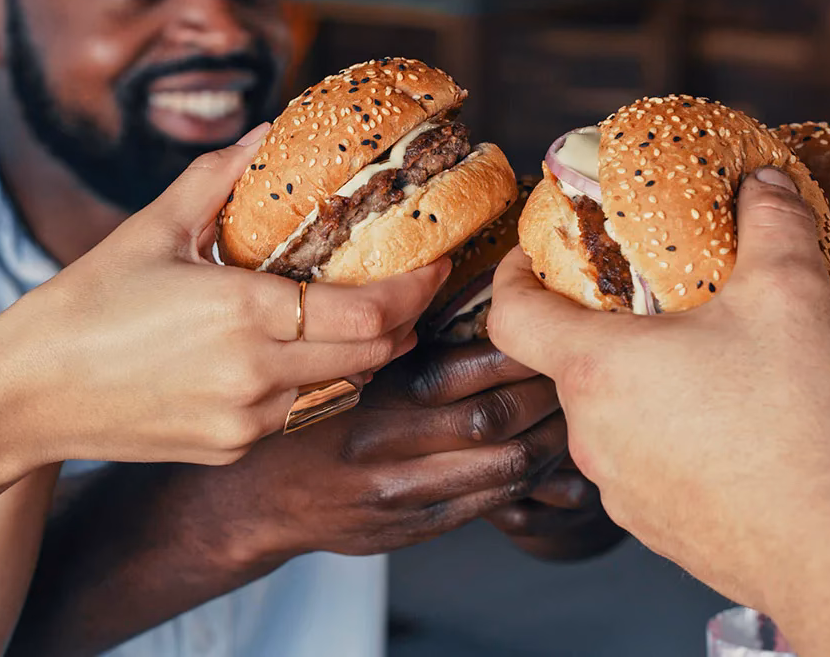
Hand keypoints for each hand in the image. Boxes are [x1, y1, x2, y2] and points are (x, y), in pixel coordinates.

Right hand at [0, 124, 444, 469]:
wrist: (25, 395)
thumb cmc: (84, 305)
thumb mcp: (153, 228)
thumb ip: (219, 176)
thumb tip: (268, 130)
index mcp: (244, 314)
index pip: (370, 312)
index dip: (417, 289)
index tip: (439, 263)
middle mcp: (256, 377)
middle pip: (374, 354)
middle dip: (406, 320)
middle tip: (415, 284)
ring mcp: (247, 423)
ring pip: (345, 386)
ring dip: (368, 352)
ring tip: (368, 312)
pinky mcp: (233, 449)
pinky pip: (304, 413)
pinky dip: (321, 379)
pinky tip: (304, 350)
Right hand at [184, 341, 569, 564]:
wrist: (252, 500)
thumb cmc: (301, 417)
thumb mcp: (337, 366)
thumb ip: (396, 341)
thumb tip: (475, 299)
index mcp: (369, 391)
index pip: (466, 368)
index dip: (520, 350)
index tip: (549, 330)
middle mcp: (385, 446)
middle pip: (496, 418)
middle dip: (546, 395)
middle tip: (578, 370)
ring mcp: (399, 495)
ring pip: (504, 468)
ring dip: (549, 440)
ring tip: (573, 414)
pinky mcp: (409, 530)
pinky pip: (489, 506)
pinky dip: (527, 481)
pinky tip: (544, 460)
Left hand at [487, 168, 829, 609]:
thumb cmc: (798, 422)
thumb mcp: (792, 297)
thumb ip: (772, 225)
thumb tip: (764, 183)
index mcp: (596, 369)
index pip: (510, 314)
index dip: (511, 275)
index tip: (531, 255)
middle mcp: (591, 433)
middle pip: (570, 364)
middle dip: (607, 329)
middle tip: (659, 304)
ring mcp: (618, 489)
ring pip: (612, 416)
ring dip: (644, 385)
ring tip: (709, 366)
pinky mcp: (654, 527)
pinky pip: (644, 465)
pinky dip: (670, 438)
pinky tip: (731, 430)